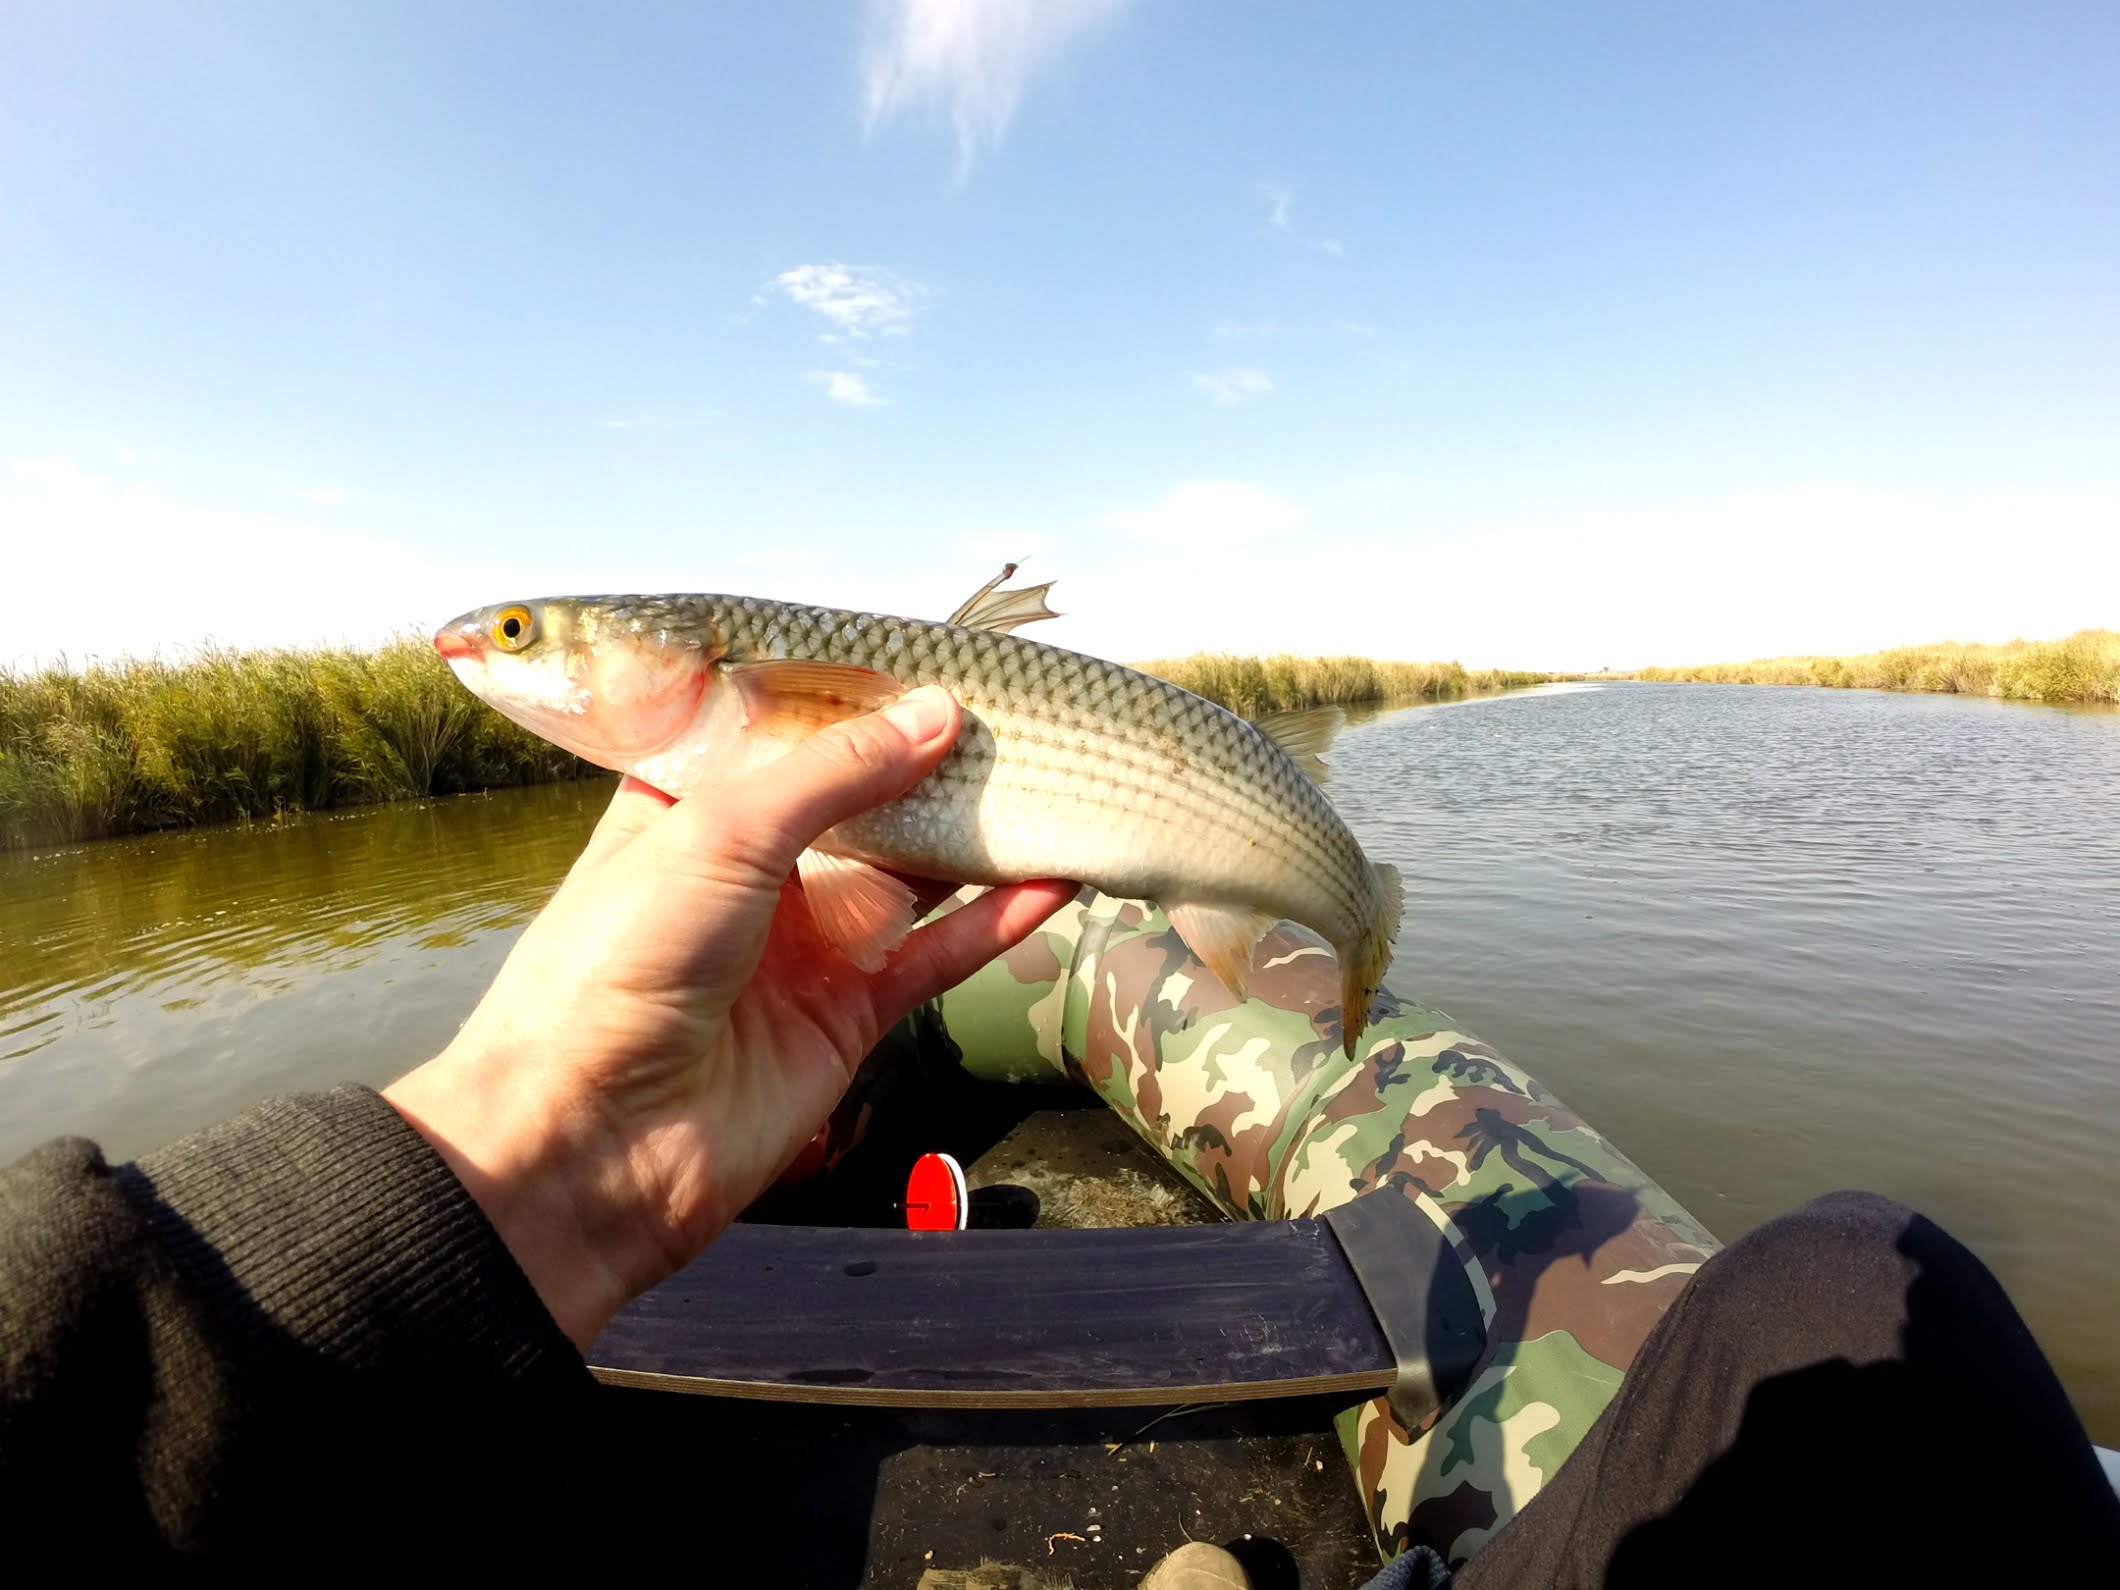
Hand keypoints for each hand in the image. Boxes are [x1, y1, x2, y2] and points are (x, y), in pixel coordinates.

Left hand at [384, 687, 1074, 1346]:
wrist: (591, 1141)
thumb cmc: (615, 966)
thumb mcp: (719, 832)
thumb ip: (835, 772)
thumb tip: (935, 712)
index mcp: (689, 808)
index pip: (781, 734)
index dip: (849, 697)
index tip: (926, 657)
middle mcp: (750, 873)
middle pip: (859, 801)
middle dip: (927, 761)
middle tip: (1011, 715)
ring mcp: (802, 947)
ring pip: (911, 875)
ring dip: (976, 835)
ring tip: (1051, 781)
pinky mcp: (847, 1017)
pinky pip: (936, 956)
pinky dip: (995, 920)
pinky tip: (1055, 880)